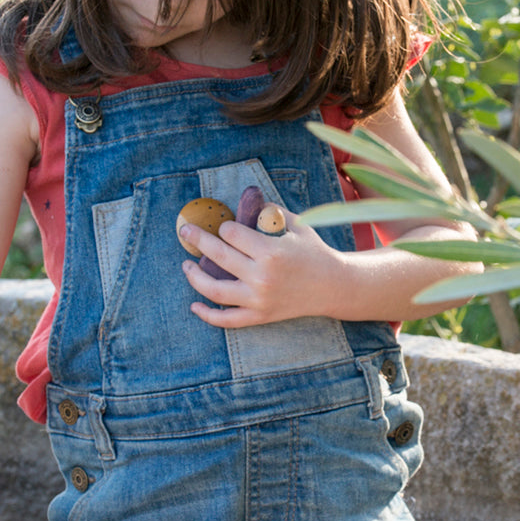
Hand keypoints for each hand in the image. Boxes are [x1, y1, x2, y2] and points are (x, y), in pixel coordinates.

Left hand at [179, 206, 343, 327]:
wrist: (334, 286)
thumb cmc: (314, 252)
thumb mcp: (298, 225)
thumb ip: (272, 212)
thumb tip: (249, 200)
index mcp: (271, 251)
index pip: (232, 234)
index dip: (225, 227)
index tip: (225, 227)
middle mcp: (262, 276)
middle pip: (218, 255)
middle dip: (197, 239)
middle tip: (185, 231)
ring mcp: (259, 299)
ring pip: (214, 290)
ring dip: (194, 276)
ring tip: (186, 265)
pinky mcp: (260, 316)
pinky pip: (227, 320)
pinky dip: (208, 315)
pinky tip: (194, 305)